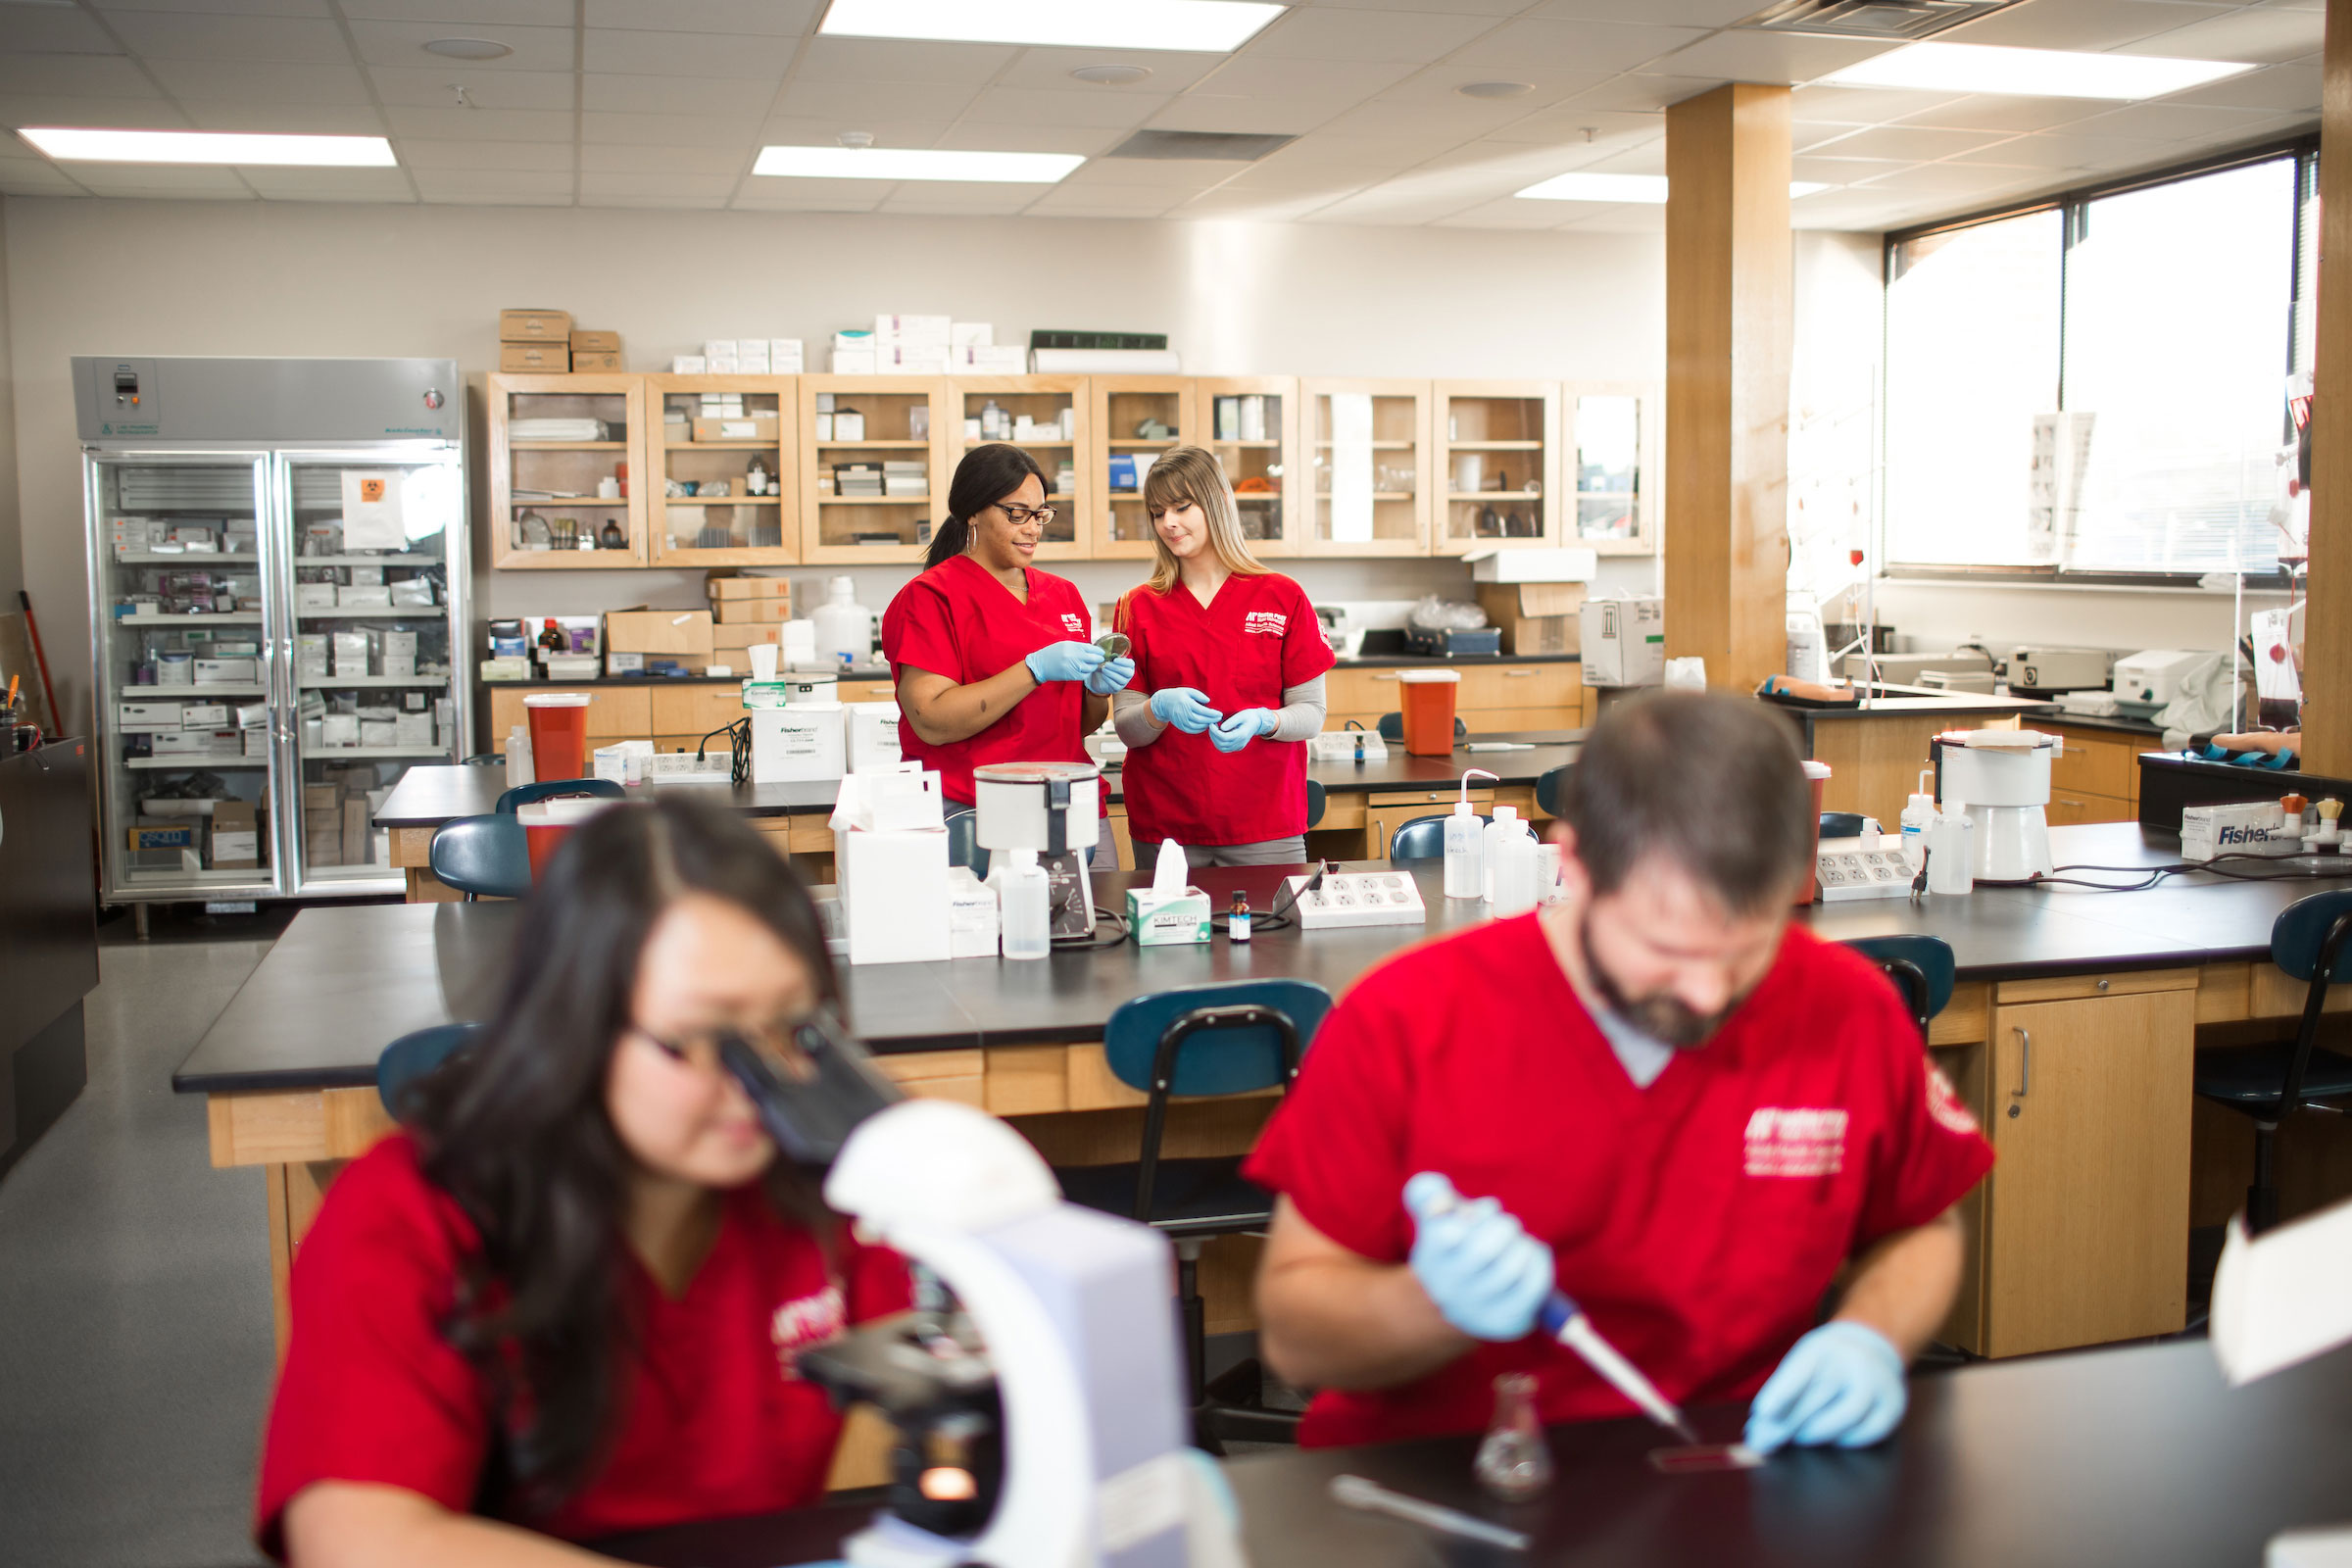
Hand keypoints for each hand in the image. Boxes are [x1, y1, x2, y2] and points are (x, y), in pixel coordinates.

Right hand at [1025, 641, 1105, 685]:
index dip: (1098, 651)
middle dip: (1099, 659)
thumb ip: (1077, 646)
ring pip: (1090, 668)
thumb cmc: (1051, 653)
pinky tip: (1085, 671)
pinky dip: (1087, 673)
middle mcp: (1073, 655)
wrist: (1040, 664)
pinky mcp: (1070, 675)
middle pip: (1093, 658)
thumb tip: (1091, 648)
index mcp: (1071, 646)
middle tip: (1100, 659)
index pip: (1090, 648)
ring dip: (1093, 667)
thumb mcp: (1064, 645)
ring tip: (1092, 665)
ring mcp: (1072, 666)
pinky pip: (1084, 675)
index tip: (1101, 652)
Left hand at [1085, 656, 1134, 696]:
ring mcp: (1123, 683)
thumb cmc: (1104, 665)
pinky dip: (1109, 680)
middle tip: (1107, 664)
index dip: (1124, 662)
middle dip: (1117, 668)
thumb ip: (1109, 655)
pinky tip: (1104, 675)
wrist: (1097, 677)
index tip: (1115, 660)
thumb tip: (1108, 651)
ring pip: (1121, 679)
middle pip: (1128, 673)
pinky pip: (1115, 685)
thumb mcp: (1106, 659)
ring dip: (1112, 674)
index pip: (1131, 664)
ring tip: (1103, 669)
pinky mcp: (1117, 689)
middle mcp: (1128, 674)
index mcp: (1128, 665)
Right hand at [1150, 687, 1221, 733]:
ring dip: (1207, 725)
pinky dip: (1200, 729)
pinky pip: (1192, 730)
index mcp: (1187, 704)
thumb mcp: (1188, 691)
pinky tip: (1205, 725)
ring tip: (1213, 722)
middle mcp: (1184, 714)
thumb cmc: (1178, 695)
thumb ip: (1199, 695)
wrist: (1164, 704)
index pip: (1203, 711)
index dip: (1212, 714)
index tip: (1220, 714)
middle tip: (1219, 718)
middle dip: (1212, 720)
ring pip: (1197, 726)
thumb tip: (1208, 701)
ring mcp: (1182, 721)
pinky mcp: (1180, 726)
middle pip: (1201, 720)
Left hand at [1211, 707, 1276, 753]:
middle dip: (1213, 735)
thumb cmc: (1249, 716)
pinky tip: (1218, 734)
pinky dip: (1218, 743)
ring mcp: (1239, 746)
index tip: (1211, 723)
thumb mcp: (1240, 715)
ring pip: (1222, 748)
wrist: (1258, 722)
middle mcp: (1240, 743)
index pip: (1224, 737)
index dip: (1215, 732)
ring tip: (1214, 729)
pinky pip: (1225, 748)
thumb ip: (1231, 722)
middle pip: (1221, 744)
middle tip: (1211, 725)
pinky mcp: (1237, 747)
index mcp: (1242, 734)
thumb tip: (1221, 728)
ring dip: (1215, 739)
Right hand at [1402, 1171, 1552, 1341]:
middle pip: (1483, 1251)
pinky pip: (1532, 1288)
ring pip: (1510, 1270)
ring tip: (1522, 1242)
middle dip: (1505, 1227)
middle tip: (1510, 1224)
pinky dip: (1540, 1264)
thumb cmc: (1454, 1246)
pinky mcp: (1504, 1323)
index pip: (1449, 1233)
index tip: (1490, 1209)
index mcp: (1430, 1258)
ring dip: (1524, 1245)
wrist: (1457, 1302)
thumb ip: (1428, 1193)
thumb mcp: (1436, 1217)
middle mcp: (1448, 1288)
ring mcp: (1476, 1310)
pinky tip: (1534, 1255)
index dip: (1481, 1212)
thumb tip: (1438, 1195)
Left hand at [1743, 1321, 1906, 1453]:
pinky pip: (1869, 1430)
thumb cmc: (1827, 1362)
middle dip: (1786, 1424)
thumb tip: (1757, 1432)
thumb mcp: (1804, 1362)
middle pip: (1817, 1396)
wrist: (1872, 1347)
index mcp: (1822, 1348)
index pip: (1800, 1370)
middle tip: (1763, 1444)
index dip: (1781, 1392)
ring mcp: (1877, 1382)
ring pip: (1846, 1414)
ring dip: (1817, 1431)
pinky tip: (1833, 1437)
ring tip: (1799, 1437)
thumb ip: (1782, 1392)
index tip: (1763, 1413)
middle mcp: (1853, 1360)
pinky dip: (1847, 1439)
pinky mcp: (1894, 1405)